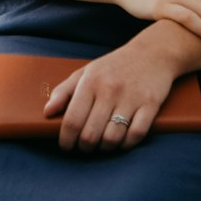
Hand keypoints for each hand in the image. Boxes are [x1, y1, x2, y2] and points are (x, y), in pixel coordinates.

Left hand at [43, 32, 178, 153]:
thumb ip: (64, 91)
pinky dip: (126, 144)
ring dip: (105, 148)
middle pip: (90, 134)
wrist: (153, 52)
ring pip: (112, 139)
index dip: (66, 140)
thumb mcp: (87, 71)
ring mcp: (131, 98)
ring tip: (102, 144)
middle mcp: (109, 90)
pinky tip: (121, 141)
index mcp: (91, 81)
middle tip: (85, 146)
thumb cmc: (115, 66)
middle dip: (84, 147)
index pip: (72, 120)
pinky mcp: (150, 105)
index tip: (66, 146)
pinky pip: (135, 135)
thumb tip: (47, 113)